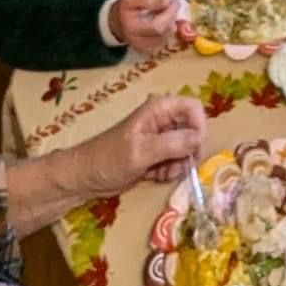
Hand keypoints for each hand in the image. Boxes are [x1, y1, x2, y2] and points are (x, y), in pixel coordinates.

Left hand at [72, 94, 206, 193]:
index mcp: (159, 108)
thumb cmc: (108, 159)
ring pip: (187, 147)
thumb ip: (172, 144)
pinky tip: (155, 175)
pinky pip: (177, 159)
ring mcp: (160, 137)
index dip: (198, 127)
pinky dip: (170, 170)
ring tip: (161, 173)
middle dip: (188, 151)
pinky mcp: (157, 153)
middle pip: (193, 129)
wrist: (86, 177)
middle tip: (175, 166)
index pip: (194, 108)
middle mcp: (163, 119)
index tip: (193, 149)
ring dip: (179, 164)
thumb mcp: (141, 152)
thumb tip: (199, 139)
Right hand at [111, 0, 180, 55]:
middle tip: (174, 6)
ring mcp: (144, 48)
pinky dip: (167, 29)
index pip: (156, 25)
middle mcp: (137, 42)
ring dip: (170, 22)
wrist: (116, 24)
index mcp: (131, 28)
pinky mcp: (149, 51)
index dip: (168, 14)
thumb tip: (166, 2)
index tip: (174, 2)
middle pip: (162, 32)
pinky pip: (165, 40)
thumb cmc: (124, 9)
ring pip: (166, 36)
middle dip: (171, 17)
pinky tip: (162, 22)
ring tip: (164, 13)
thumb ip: (148, 0)